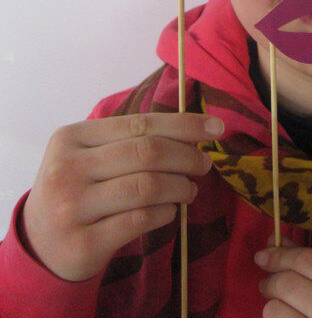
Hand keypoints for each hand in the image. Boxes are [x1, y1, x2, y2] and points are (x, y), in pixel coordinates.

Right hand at [21, 112, 223, 281]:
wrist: (40, 242)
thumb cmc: (78, 188)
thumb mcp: (90, 155)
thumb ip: (131, 139)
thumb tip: (195, 130)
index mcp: (72, 137)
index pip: (140, 123)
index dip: (185, 124)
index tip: (217, 128)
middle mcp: (67, 169)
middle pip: (147, 152)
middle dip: (186, 156)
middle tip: (204, 165)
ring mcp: (72, 208)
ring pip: (147, 187)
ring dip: (180, 186)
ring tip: (189, 189)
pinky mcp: (82, 244)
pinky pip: (140, 220)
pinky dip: (165, 213)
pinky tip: (170, 210)